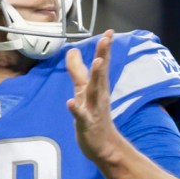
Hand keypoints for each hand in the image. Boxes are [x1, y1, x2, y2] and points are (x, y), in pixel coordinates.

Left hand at [65, 29, 119, 161]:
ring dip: (96, 76)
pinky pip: (81, 116)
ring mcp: (93, 109)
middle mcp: (98, 95)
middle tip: (106, 39)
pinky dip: (76, 109)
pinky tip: (70, 102)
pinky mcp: (86, 124)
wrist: (104, 146)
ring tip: (96, 62)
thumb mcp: (83, 90)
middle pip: (101, 73)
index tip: (109, 31)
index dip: (104, 48)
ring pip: (94, 91)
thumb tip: (72, 50)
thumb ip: (78, 70)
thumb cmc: (93, 115)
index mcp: (97, 86)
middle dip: (103, 55)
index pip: (101, 64)